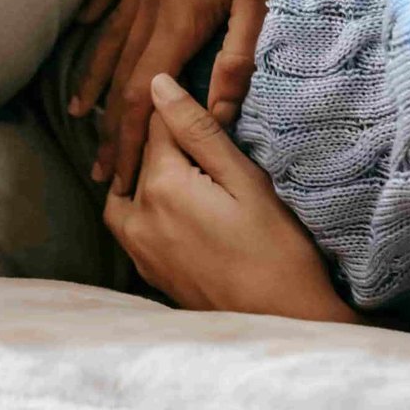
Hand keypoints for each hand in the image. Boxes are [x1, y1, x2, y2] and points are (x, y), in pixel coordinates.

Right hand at [67, 0, 327, 193]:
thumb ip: (238, 53)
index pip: (143, 92)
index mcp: (181, 13)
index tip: (115, 176)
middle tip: (98, 169)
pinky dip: (99, 11)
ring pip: (112, 32)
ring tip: (78, 110)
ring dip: (95, 75)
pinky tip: (84, 25)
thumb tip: (217, 111)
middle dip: (109, 124)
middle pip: (122, 71)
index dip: (127, 138)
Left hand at [103, 73, 360, 321]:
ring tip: (184, 173)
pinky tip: (175, 209)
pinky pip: (130, 227)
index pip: (155, 124)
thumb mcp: (246, 180)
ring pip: (125, 193)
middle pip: (140, 158)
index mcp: (162, 186)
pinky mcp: (149, 273)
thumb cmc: (277, 250)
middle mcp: (138, 216)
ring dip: (146, 176)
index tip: (203, 108)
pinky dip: (143, 209)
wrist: (284, 325)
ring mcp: (140, 250)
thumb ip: (198, 130)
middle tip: (204, 142)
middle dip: (166, 143)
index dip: (180, 110)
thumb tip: (158, 84)